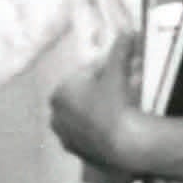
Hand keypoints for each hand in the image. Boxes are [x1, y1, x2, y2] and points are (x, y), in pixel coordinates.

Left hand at [48, 59, 161, 176]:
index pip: (84, 75)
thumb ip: (120, 49)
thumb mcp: (118, 71)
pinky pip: (87, 132)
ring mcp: (63, 135)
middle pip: (83, 95)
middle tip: (125, 88)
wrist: (124, 143)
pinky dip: (98, 127)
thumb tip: (126, 31)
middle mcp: (55, 114)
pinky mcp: (75, 151)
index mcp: (59, 92)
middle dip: (103, 89)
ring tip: (122, 107)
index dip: (106, 71)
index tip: (123, 72)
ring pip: (84, 114)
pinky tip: (115, 126)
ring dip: (101, 108)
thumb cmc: (116, 103)